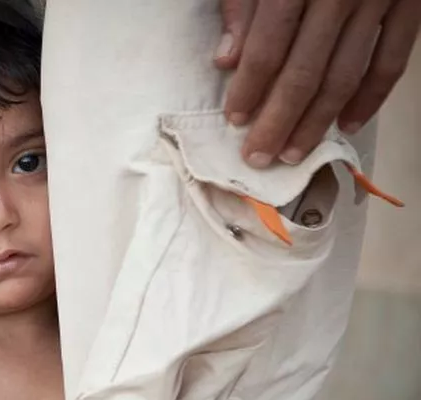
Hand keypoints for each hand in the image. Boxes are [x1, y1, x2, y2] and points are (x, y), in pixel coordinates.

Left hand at [217, 0, 420, 166]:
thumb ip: (243, 3)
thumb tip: (226, 61)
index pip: (269, 46)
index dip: (250, 88)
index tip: (235, 120)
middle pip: (305, 72)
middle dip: (279, 120)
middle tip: (258, 155)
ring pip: (346, 75)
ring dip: (318, 121)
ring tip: (293, 152)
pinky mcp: (411, 5)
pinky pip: (392, 61)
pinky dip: (370, 98)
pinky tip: (346, 125)